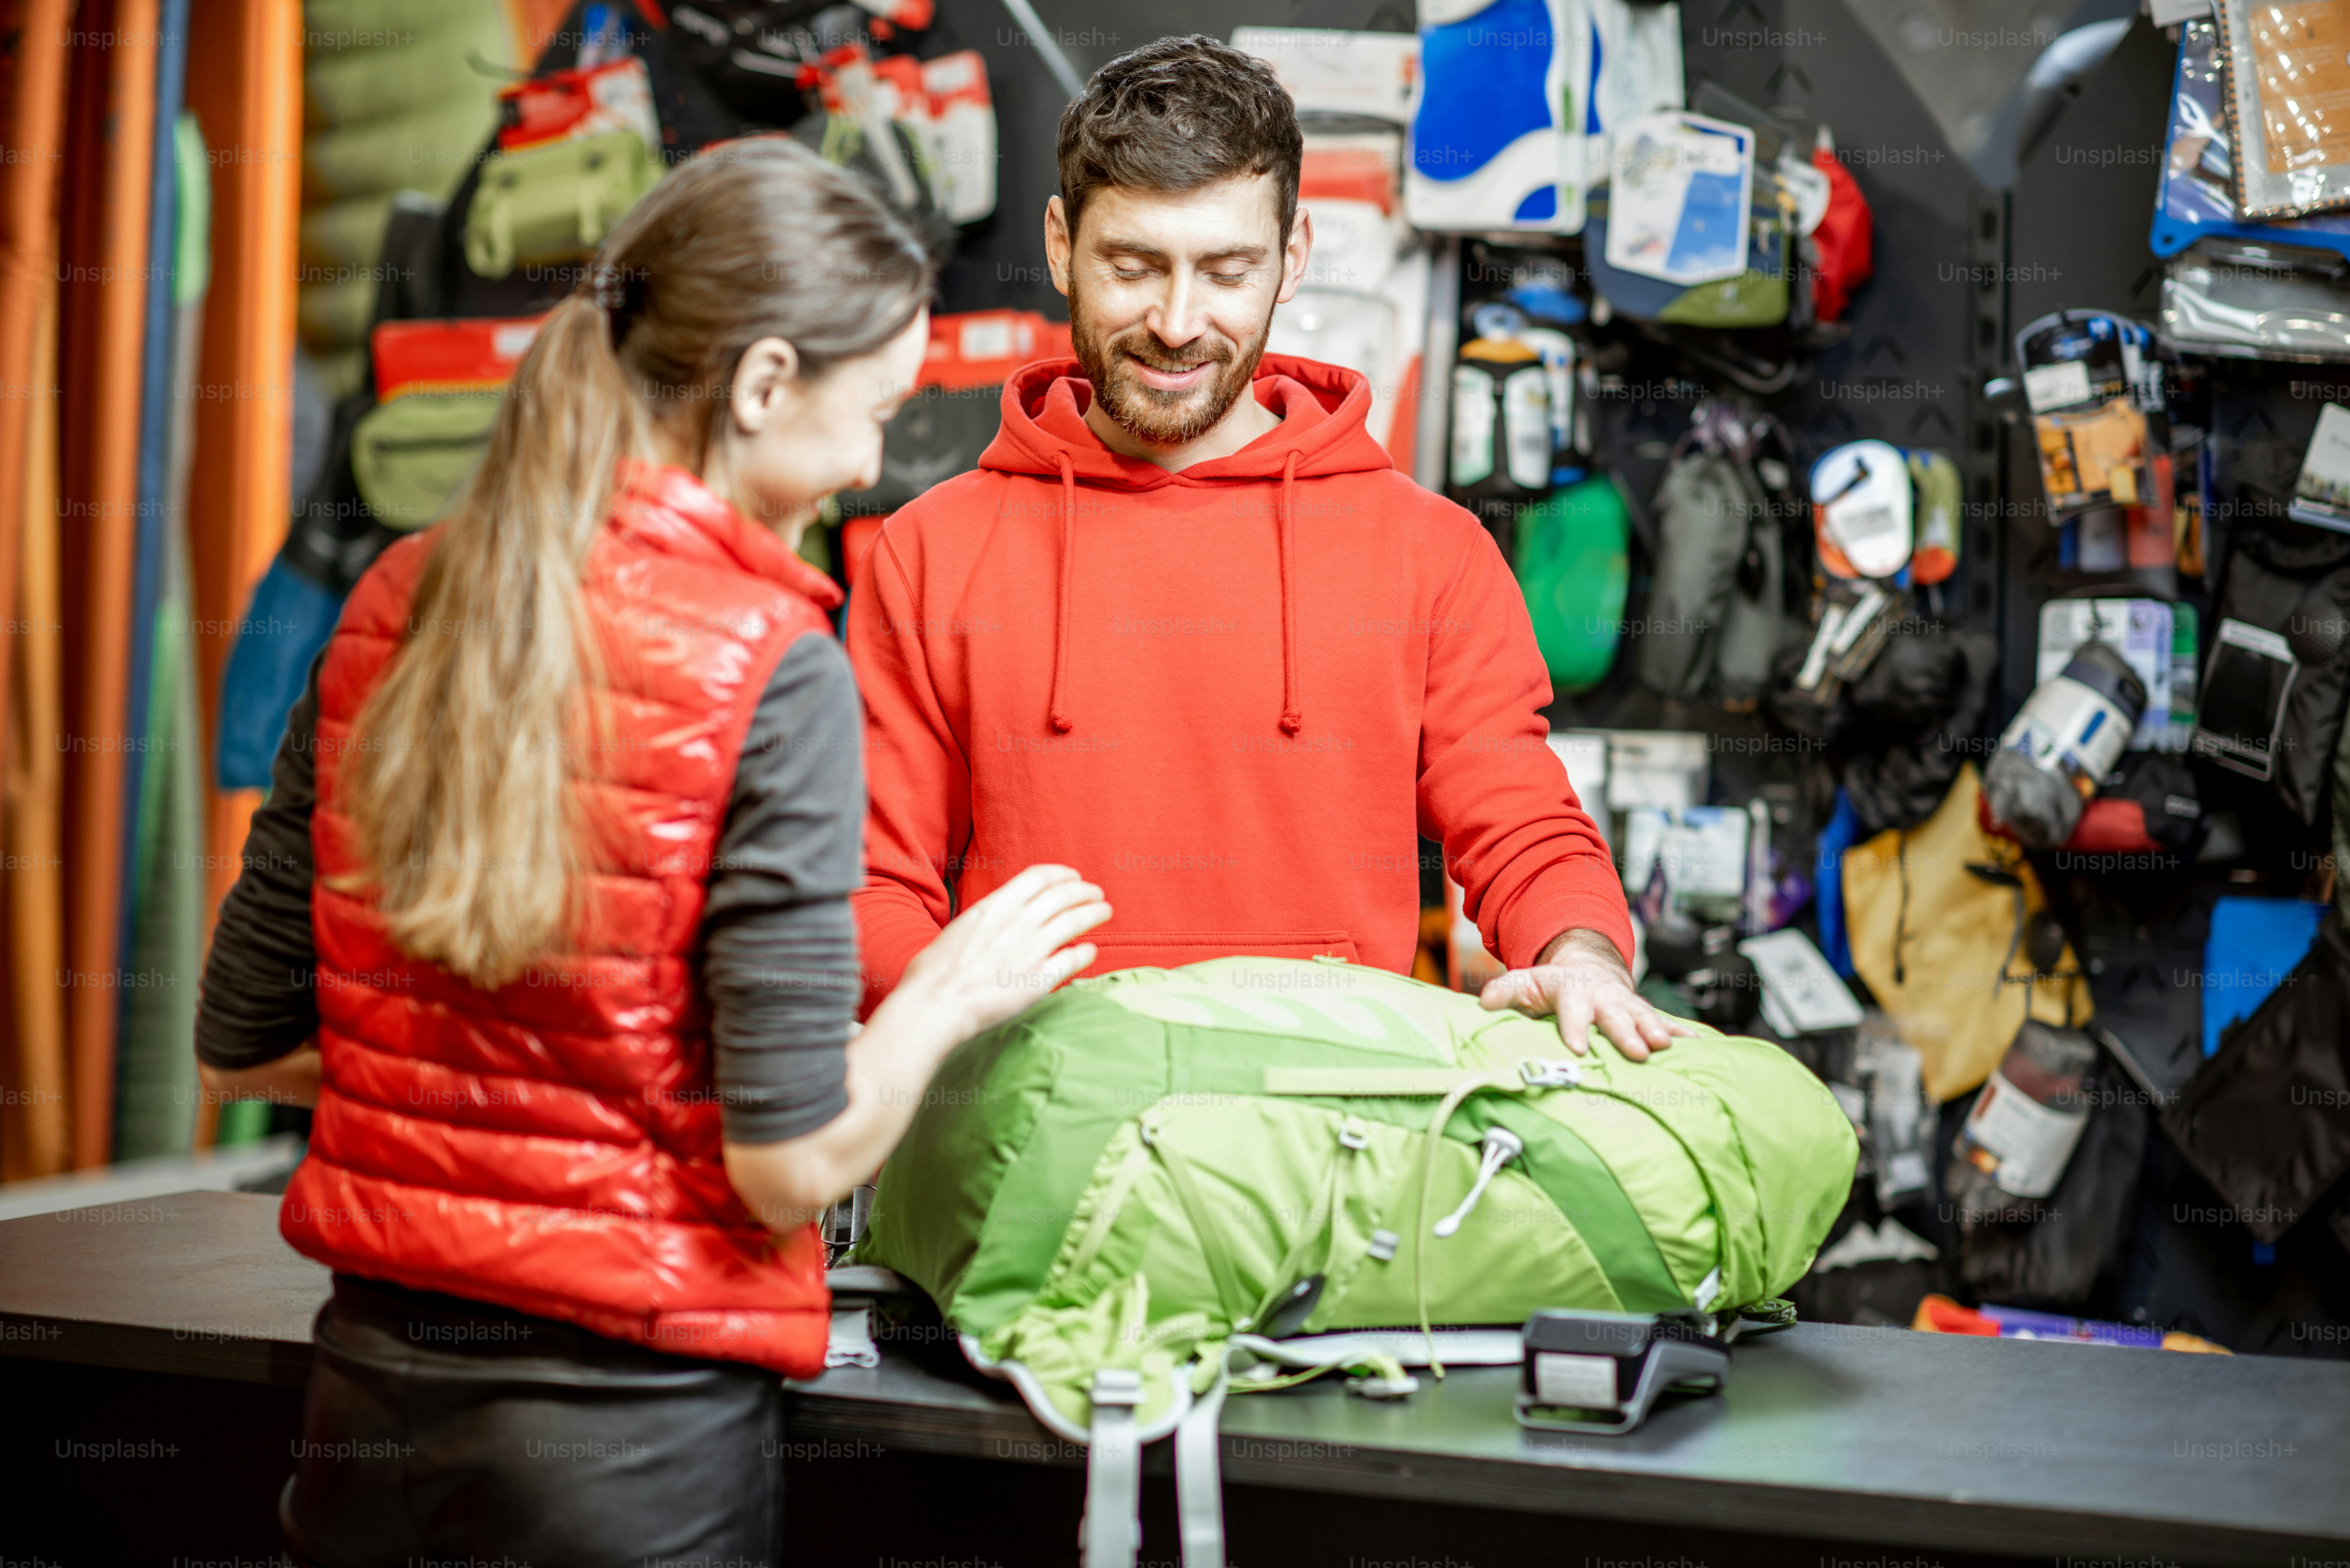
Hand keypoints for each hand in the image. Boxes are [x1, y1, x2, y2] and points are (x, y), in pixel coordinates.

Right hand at [896, 864, 1111, 1042]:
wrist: (932, 1005)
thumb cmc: (934, 972)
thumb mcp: (960, 929)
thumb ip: (987, 920)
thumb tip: (1002, 916)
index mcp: (993, 907)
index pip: (1037, 878)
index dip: (1060, 875)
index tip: (1072, 877)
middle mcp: (1015, 924)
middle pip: (1061, 896)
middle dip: (1083, 891)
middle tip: (1096, 893)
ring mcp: (1028, 951)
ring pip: (1072, 922)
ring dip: (1093, 914)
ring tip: (1104, 911)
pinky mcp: (1037, 980)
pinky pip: (1071, 960)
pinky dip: (1085, 952)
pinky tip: (1091, 950)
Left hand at [1477, 928, 1695, 1060]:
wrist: (1587, 970)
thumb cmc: (1552, 985)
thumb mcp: (1525, 983)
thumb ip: (1505, 992)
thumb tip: (1483, 1002)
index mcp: (1572, 991)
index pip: (1572, 1010)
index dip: (1575, 1027)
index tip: (1579, 1047)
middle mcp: (1603, 996)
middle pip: (1614, 1015)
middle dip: (1626, 1033)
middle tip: (1638, 1051)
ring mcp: (1626, 1004)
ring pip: (1642, 1017)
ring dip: (1656, 1031)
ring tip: (1666, 1047)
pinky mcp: (1643, 1013)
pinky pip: (1665, 1022)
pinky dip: (1682, 1033)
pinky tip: (1699, 1046)